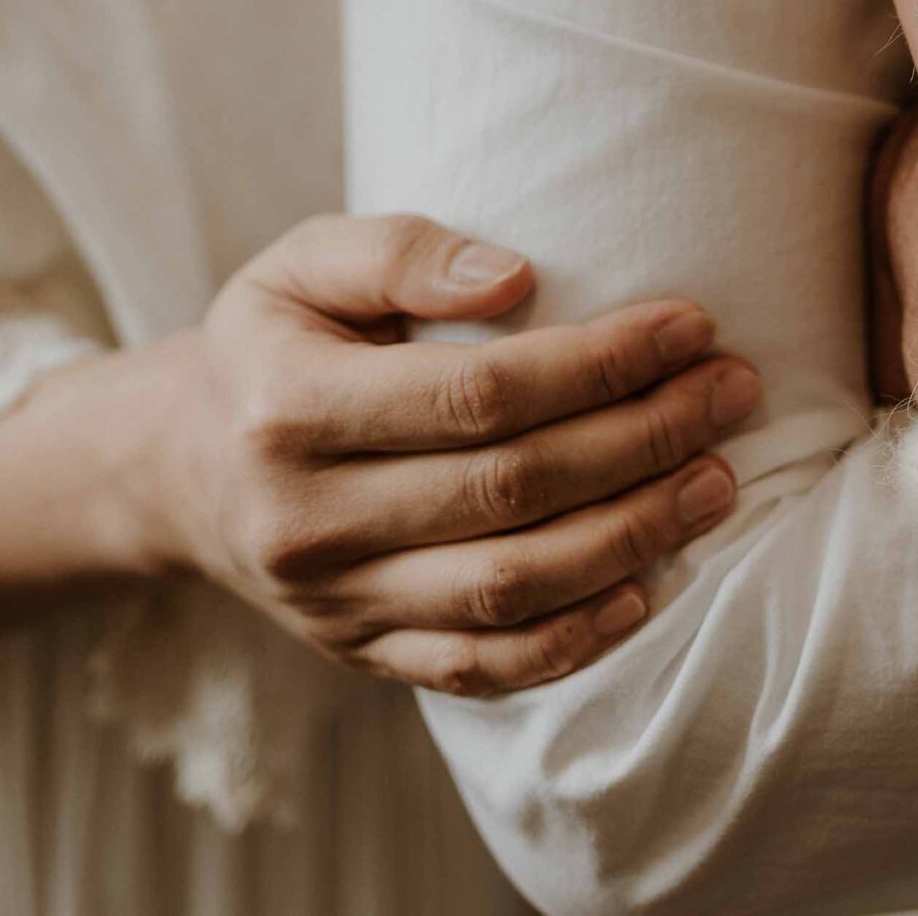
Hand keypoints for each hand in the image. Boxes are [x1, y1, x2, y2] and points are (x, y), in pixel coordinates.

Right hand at [134, 214, 759, 696]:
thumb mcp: (303, 261)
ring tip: (718, 480)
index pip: (476, 392)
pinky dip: (572, 638)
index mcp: (290, 404)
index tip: (689, 323)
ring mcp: (334, 602)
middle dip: (643, 439)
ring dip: (634, 536)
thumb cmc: (274, 340)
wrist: (185, 467)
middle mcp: (306, 516)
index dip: (596, 362)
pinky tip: (648, 588)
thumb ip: (402, 251)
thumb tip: (517, 277)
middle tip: (733, 393)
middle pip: (510, 490)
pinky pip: (481, 666)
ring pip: (509, 588)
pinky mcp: (362, 655)